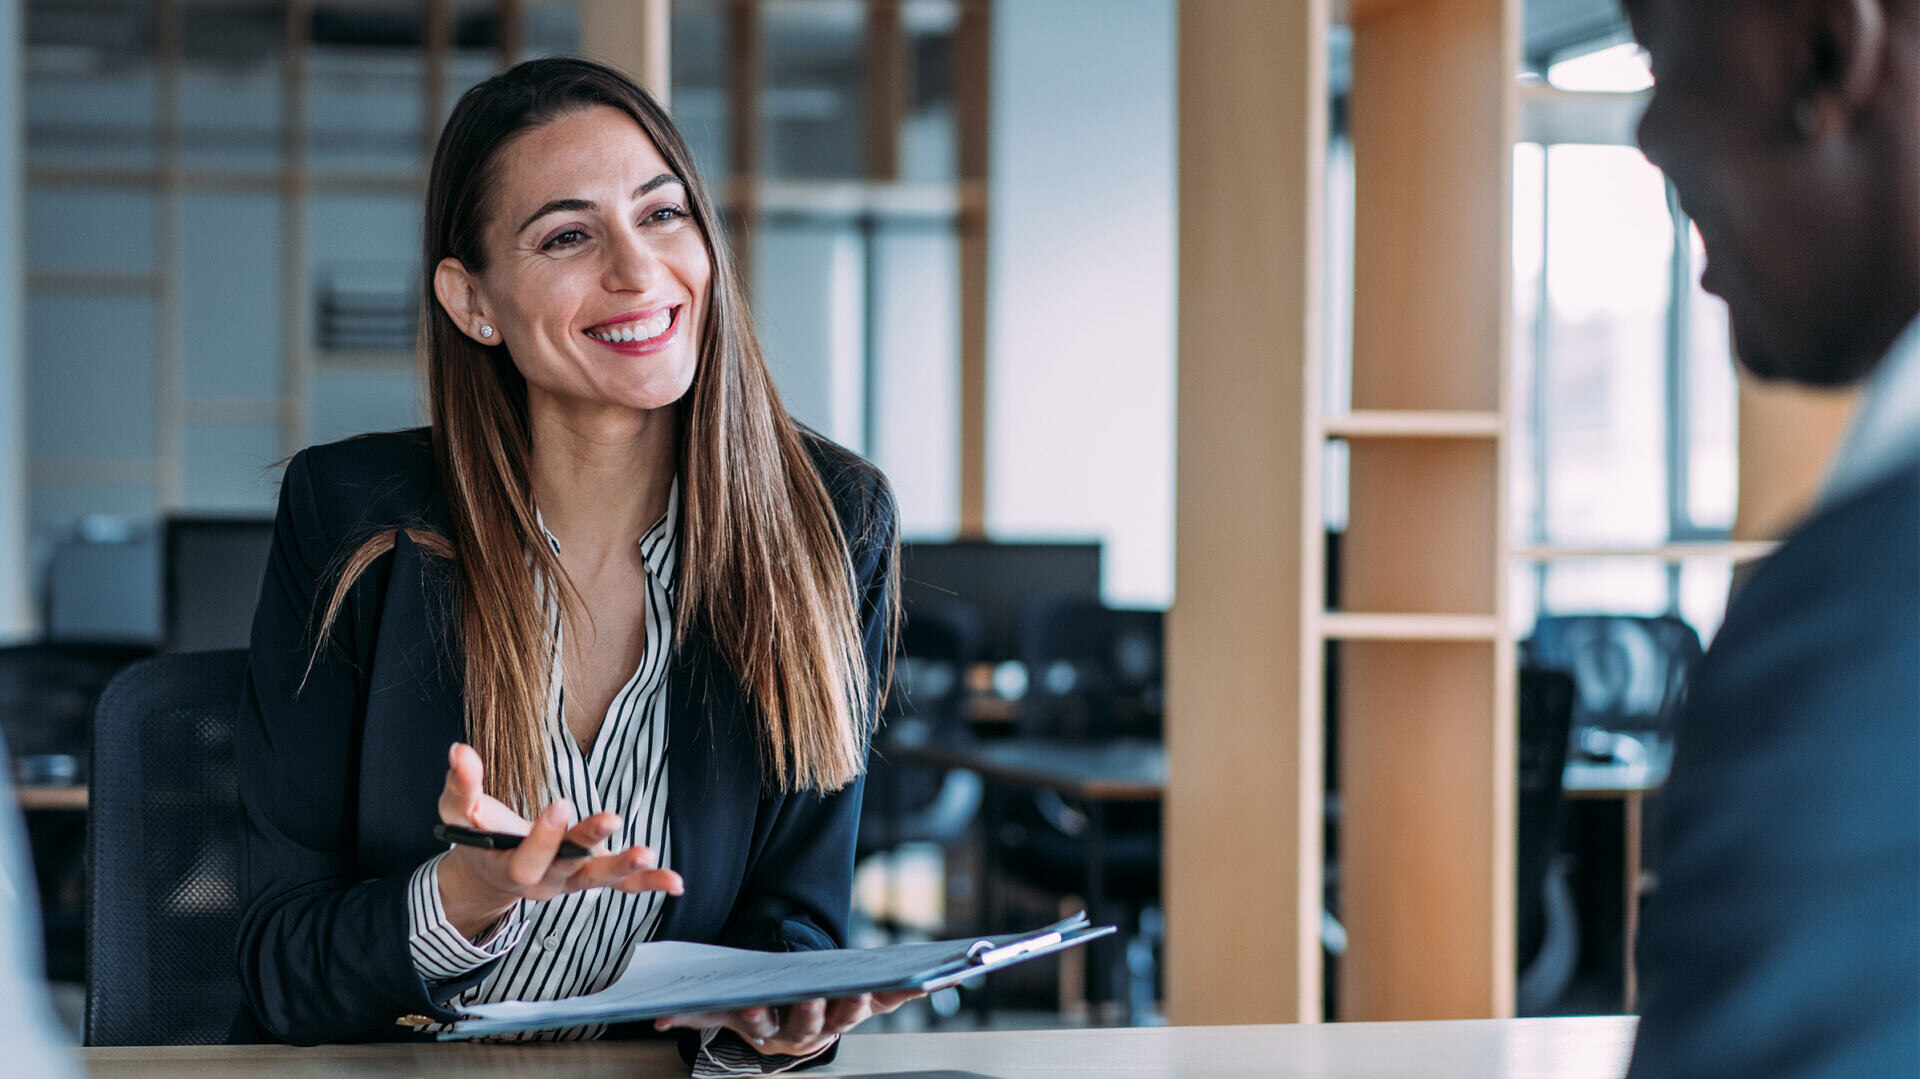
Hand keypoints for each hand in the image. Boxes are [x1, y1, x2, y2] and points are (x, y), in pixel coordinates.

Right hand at [435, 742, 682, 937]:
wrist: (488, 876)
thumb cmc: (474, 837)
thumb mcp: (458, 811)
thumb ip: (460, 784)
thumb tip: (458, 751)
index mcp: (510, 867)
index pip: (528, 857)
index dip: (544, 835)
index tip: (560, 804)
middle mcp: (544, 881)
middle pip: (569, 866)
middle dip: (589, 842)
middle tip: (611, 819)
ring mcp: (570, 882)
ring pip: (600, 879)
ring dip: (626, 868)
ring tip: (649, 855)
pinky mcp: (589, 876)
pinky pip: (622, 884)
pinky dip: (647, 883)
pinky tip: (676, 882)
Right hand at [653, 990, 923, 1057]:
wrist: (796, 1013)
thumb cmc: (762, 1006)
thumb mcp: (726, 1011)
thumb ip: (695, 1013)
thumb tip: (658, 1016)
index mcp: (772, 1031)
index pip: (762, 1026)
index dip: (758, 1019)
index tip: (753, 1009)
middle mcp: (809, 1032)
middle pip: (813, 1024)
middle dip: (814, 1011)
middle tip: (815, 996)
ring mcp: (840, 1019)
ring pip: (851, 1013)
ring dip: (860, 1002)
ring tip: (865, 987)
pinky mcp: (868, 1005)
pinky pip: (893, 999)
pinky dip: (912, 990)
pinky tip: (930, 980)